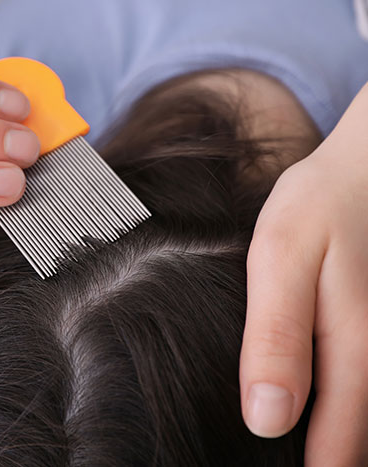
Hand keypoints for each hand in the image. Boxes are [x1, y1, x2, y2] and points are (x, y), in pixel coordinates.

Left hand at [240, 86, 367, 465]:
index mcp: (355, 350)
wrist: (365, 170)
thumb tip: (268, 420)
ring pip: (363, 420)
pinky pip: (358, 388)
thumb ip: (277, 337)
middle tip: (269, 464)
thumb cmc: (319, 208)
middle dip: (321, 460)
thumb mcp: (282, 260)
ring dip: (331, 439)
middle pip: (356, 443)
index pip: (338, 449)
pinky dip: (336, 406)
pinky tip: (303, 401)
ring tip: (284, 447)